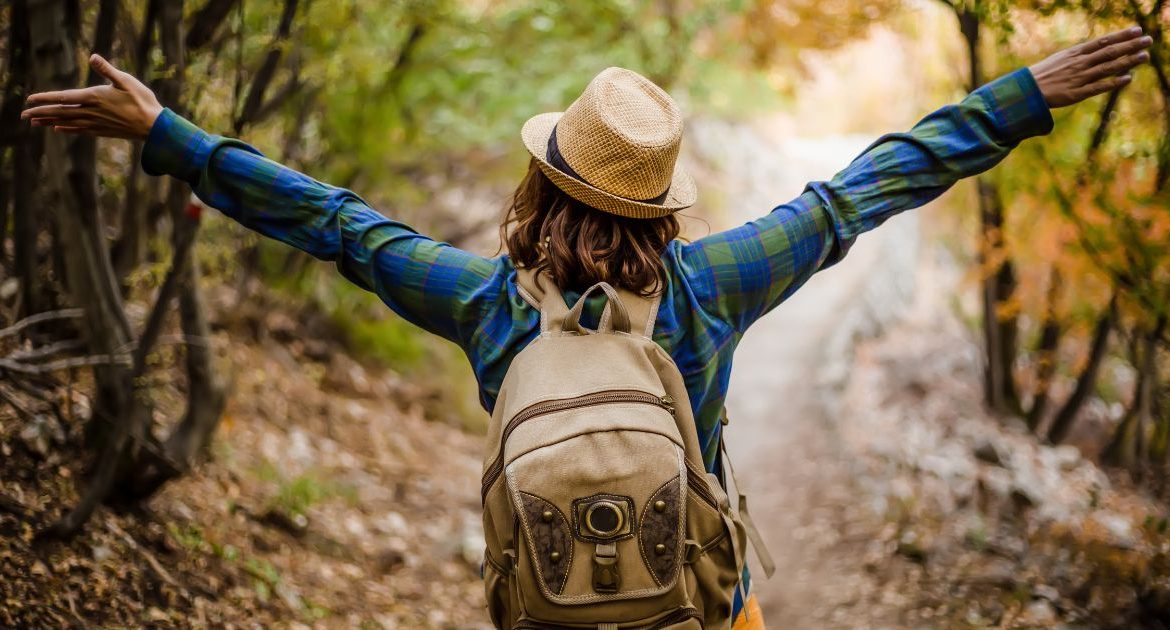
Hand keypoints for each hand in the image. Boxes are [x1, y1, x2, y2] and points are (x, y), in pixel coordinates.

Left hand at [21, 54, 162, 140]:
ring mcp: (96, 123)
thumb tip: (92, 57)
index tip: (30, 99)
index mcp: (94, 97)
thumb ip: (107, 70)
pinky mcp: (102, 131)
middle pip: (60, 113)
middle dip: (41, 113)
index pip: (63, 98)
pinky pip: (79, 130)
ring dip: (49, 122)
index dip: (45, 98)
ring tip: (35, 122)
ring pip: (67, 123)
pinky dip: (67, 129)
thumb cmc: (142, 101)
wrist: (154, 127)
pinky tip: (58, 129)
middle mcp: (91, 112)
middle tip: (24, 115)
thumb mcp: (126, 81)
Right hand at [1029, 26, 1152, 107]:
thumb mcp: (1060, 59)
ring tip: (1144, 56)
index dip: (1121, 35)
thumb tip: (1097, 51)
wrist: (1024, 91)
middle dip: (1130, 46)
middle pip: (1109, 52)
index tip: (1137, 30)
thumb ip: (1079, 55)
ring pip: (1107, 68)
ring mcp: (1078, 78)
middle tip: (1148, 40)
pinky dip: (1113, 82)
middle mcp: (1079, 64)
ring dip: (1127, 61)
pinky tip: (1128, 78)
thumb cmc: (1042, 75)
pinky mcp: (1075, 94)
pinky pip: (1098, 87)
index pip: (1102, 42)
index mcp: (1074, 54)